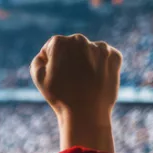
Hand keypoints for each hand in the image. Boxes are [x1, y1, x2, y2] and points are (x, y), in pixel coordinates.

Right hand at [31, 34, 121, 152]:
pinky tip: (96, 79)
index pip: (52, 47)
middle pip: (72, 46)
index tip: (56, 77)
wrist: (86, 113)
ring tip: (84, 82)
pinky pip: (105, 56)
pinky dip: (101, 65)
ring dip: (86, 62)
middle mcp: (80, 40)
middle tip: (70, 80)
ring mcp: (99, 47)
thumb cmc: (60, 96)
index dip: (52, 63)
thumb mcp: (38, 77)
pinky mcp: (114, 56)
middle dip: (70, 59)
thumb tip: (47, 54)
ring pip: (89, 51)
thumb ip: (39, 59)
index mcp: (59, 42)